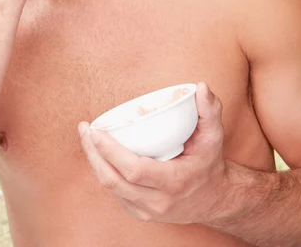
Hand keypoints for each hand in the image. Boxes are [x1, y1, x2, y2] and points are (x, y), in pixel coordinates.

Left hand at [78, 82, 229, 224]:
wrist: (216, 200)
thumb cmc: (210, 163)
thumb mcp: (214, 136)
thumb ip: (210, 110)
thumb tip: (201, 86)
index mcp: (174, 182)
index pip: (134, 170)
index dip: (111, 152)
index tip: (96, 131)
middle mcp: (159, 201)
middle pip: (114, 181)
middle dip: (93, 155)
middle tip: (85, 129)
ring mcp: (148, 211)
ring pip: (111, 188)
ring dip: (95, 163)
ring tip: (87, 138)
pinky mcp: (141, 214)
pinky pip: (116, 193)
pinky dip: (105, 173)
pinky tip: (99, 155)